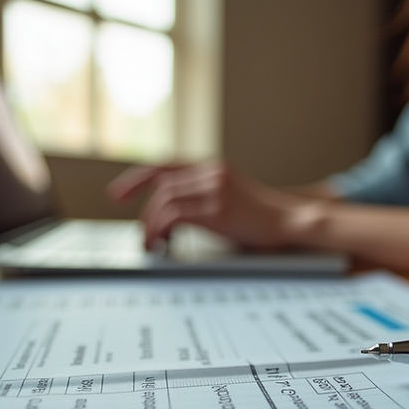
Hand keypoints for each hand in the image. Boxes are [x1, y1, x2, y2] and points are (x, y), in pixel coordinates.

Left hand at [108, 161, 308, 248]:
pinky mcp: (218, 209)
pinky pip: (175, 215)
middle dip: (143, 211)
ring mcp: (216, 189)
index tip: (118, 194)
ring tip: (152, 243)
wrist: (290, 223)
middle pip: (161, 184)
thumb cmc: (261, 219)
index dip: (137, 178)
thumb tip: (169, 216)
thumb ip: (203, 199)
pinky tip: (163, 242)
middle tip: (142, 235)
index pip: (166, 166)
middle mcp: (213, 173)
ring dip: (150, 224)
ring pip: (164, 199)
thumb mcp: (231, 199)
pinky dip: (160, 229)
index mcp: (215, 168)